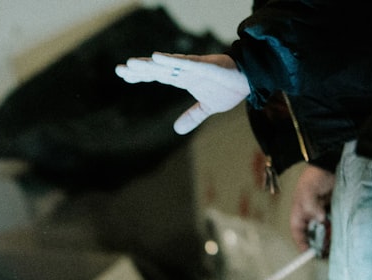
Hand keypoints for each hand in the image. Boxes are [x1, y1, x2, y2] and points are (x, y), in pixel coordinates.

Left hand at [115, 53, 249, 133]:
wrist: (252, 80)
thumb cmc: (229, 88)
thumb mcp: (208, 108)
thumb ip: (192, 117)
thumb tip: (176, 130)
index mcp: (184, 79)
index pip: (158, 75)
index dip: (140, 75)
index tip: (123, 75)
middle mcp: (186, 71)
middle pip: (158, 70)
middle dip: (138, 69)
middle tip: (119, 69)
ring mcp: (195, 67)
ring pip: (168, 65)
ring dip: (149, 64)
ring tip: (131, 63)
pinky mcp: (207, 66)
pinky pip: (187, 63)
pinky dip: (172, 60)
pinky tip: (157, 57)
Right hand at [290, 165, 334, 252]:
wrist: (331, 165)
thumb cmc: (315, 178)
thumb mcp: (309, 192)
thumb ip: (312, 207)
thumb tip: (321, 220)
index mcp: (300, 213)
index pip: (298, 232)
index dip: (302, 243)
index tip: (309, 253)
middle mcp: (311, 216)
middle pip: (313, 235)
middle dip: (318, 244)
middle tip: (325, 253)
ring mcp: (323, 214)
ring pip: (325, 231)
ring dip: (329, 239)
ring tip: (335, 246)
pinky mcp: (335, 211)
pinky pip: (335, 225)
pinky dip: (337, 230)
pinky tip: (342, 235)